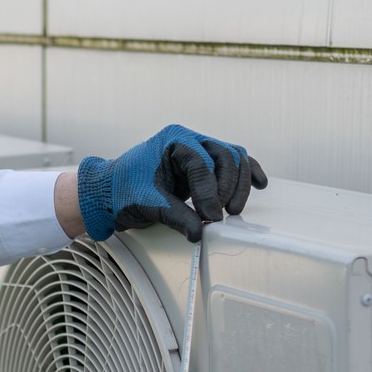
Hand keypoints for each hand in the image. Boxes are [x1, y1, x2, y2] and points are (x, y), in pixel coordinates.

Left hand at [75, 124, 266, 242]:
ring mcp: (199, 152)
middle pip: (225, 156)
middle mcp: (189, 141)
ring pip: (233, 159)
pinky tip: (260, 184)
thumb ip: (177, 216)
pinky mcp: (205, 167)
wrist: (111, 191)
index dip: (209, 191)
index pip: (202, 163)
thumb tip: (201, 231)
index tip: (211, 217)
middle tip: (221, 214)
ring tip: (233, 210)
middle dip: (227, 187)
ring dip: (239, 184)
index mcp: (173, 140)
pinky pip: (233, 164)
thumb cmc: (123, 190)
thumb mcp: (148, 204)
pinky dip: (247, 174)